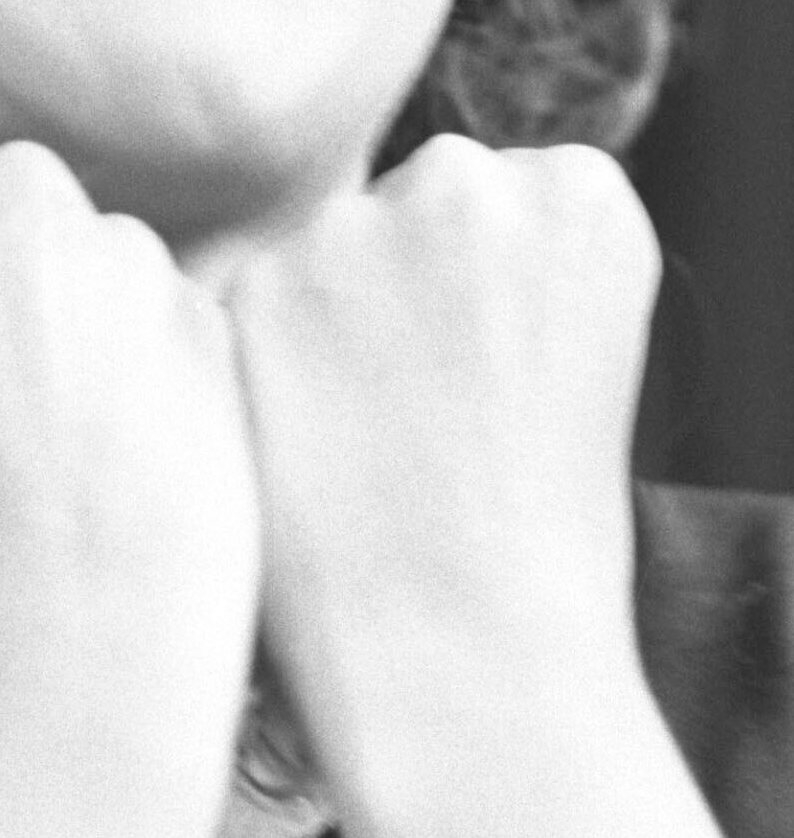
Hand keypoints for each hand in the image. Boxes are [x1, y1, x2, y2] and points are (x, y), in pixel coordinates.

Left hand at [229, 134, 660, 794]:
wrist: (467, 656)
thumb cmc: (539, 533)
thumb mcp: (573, 353)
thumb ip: (499, 263)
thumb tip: (413, 238)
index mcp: (583, 193)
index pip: (510, 198)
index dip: (492, 301)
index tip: (503, 377)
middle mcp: (467, 181)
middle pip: (411, 206)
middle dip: (404, 289)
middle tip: (425, 418)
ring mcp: (355, 224)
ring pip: (327, 255)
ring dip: (329, 325)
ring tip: (368, 450)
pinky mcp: (254, 286)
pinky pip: (257, 311)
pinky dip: (267, 373)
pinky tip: (306, 453)